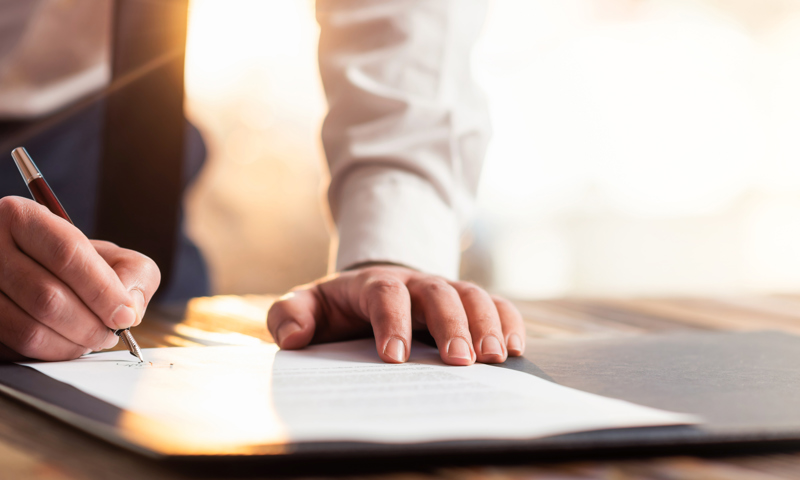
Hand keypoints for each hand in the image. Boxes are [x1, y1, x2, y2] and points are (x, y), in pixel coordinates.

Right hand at [0, 197, 160, 360]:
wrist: (33, 273)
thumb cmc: (75, 264)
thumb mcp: (109, 254)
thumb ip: (134, 272)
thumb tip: (130, 309)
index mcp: (21, 217)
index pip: (66, 253)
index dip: (101, 290)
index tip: (125, 315)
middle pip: (47, 297)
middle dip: (90, 324)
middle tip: (110, 334)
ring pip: (29, 329)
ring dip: (71, 344)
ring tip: (91, 340)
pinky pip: (17, 348)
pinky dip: (51, 353)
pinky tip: (67, 343)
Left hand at [267, 264, 524, 364]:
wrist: (367, 290)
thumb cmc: (336, 308)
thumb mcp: (306, 306)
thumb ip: (289, 316)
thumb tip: (296, 337)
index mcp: (372, 283)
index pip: (385, 295)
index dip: (392, 323)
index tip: (395, 359)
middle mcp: (414, 282)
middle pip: (438, 293)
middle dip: (451, 325)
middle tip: (460, 362)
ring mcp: (443, 289)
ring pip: (472, 295)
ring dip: (486, 325)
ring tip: (495, 359)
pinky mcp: (465, 303)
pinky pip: (494, 304)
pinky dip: (509, 322)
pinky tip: (516, 349)